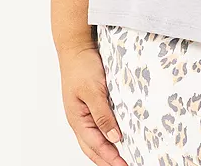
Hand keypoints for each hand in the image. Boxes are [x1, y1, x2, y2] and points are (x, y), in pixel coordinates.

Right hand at [59, 41, 128, 165]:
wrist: (76, 47)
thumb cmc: (82, 66)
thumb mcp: (94, 90)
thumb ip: (103, 115)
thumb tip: (114, 139)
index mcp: (77, 119)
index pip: (95, 145)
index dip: (109, 157)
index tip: (124, 165)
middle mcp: (79, 119)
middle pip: (93, 147)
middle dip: (107, 160)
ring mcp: (83, 113)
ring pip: (95, 138)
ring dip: (106, 150)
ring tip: (121, 158)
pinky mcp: (90, 104)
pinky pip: (98, 125)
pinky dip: (106, 135)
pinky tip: (117, 136)